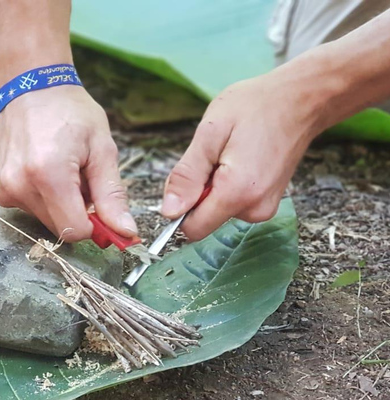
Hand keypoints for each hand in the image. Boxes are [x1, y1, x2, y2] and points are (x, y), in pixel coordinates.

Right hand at [0, 85, 137, 241]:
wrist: (30, 85)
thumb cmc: (69, 111)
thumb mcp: (102, 149)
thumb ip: (111, 195)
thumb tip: (126, 233)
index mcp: (49, 175)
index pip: (75, 231)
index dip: (94, 225)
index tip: (102, 208)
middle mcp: (20, 185)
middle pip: (60, 229)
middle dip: (76, 212)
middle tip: (81, 179)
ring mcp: (5, 189)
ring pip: (45, 221)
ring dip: (60, 204)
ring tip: (62, 170)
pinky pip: (29, 210)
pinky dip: (43, 198)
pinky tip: (44, 171)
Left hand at [160, 68, 322, 239]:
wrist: (300, 100)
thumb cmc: (256, 107)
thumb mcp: (209, 133)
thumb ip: (187, 176)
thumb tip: (169, 211)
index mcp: (238, 194)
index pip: (193, 229)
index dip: (181, 206)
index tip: (190, 177)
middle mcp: (254, 209)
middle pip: (204, 219)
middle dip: (198, 192)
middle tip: (214, 157)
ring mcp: (264, 209)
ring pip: (218, 211)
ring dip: (214, 186)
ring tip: (231, 154)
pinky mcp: (267, 204)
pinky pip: (233, 204)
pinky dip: (228, 186)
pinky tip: (241, 160)